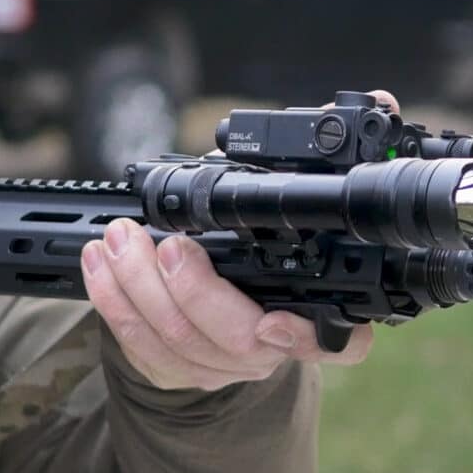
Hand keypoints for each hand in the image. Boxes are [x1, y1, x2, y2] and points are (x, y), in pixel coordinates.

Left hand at [79, 90, 393, 390]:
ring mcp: (224, 365)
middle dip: (195, 291)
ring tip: (118, 238)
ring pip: (180, 341)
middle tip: (168, 245)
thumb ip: (326, 154)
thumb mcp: (290, 196)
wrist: (217, 304)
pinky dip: (112, 302)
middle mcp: (275, 347)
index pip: (341, 342)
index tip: (274, 322)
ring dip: (140, 288)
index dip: (309, 338)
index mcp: (320, 314)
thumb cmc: (262, 243)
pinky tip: (97, 263)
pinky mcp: (175, 370)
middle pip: (237, 339)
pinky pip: (139, 346)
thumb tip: (376, 102)